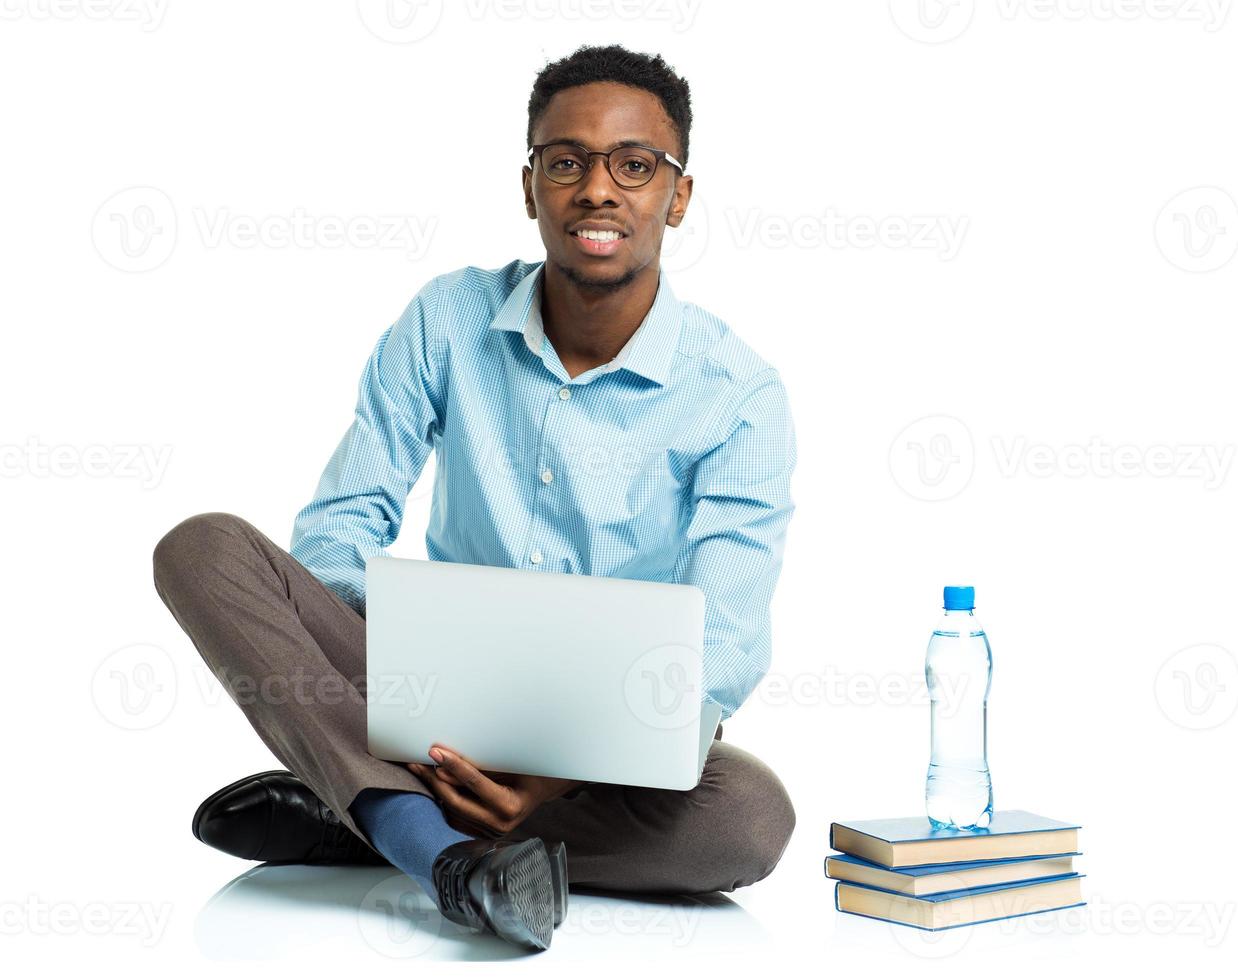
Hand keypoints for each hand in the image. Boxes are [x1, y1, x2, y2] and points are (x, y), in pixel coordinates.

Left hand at [408, 744, 585, 837]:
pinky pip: (455, 817)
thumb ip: (480, 766)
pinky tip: (434, 785)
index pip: (474, 783)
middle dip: (434, 781)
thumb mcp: (512, 763)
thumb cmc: (530, 771)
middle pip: (456, 802)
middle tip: (417, 762)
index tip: (435, 751)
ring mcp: (489, 833)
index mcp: (511, 807)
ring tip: (421, 769)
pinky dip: (444, 801)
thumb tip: (442, 767)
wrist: (541, 789)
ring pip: (451, 811)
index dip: (453, 765)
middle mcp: (499, 825)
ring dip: (435, 790)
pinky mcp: (480, 833)